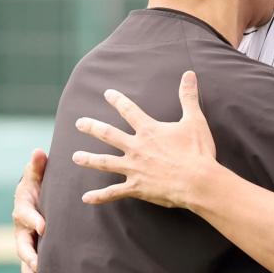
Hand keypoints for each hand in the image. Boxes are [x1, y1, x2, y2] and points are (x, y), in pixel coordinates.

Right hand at [12, 149, 47, 272]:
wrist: (38, 199)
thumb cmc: (39, 185)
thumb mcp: (37, 174)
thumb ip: (37, 166)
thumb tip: (39, 152)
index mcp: (22, 208)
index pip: (25, 214)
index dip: (33, 219)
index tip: (43, 226)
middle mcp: (21, 230)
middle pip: (22, 244)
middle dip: (30, 255)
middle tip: (39, 264)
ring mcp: (26, 244)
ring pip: (27, 263)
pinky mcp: (35, 255)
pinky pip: (34, 272)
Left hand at [72, 71, 215, 208]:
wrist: (198, 181)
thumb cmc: (198, 151)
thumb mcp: (194, 120)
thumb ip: (188, 97)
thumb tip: (189, 74)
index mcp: (149, 131)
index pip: (129, 111)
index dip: (118, 101)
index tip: (107, 94)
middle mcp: (136, 147)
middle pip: (109, 135)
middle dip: (92, 127)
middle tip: (79, 123)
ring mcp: (134, 168)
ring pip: (105, 162)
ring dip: (89, 159)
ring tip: (75, 157)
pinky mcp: (136, 187)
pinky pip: (113, 192)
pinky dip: (99, 196)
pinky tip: (86, 198)